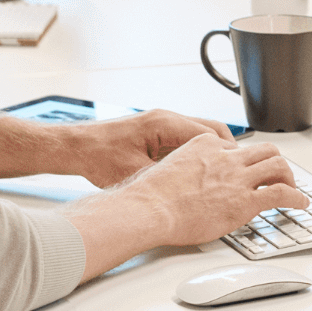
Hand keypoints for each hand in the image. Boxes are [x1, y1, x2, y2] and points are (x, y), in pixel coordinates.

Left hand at [62, 109, 236, 188]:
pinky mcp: (157, 131)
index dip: (226, 154)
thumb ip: (167, 178)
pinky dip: (198, 152)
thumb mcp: (136, 173)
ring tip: (222, 173)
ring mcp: (162, 124)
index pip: (210, 135)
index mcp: (164, 124)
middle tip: (236, 171)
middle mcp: (167, 119)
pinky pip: (187, 138)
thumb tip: (192, 191)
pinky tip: (198, 171)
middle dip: (226, 150)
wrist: (75, 147)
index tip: (236, 169)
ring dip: (213, 151)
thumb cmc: (97, 157)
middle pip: (212, 129)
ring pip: (201, 133)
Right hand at [70, 135, 305, 261]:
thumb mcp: (167, 168)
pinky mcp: (245, 200)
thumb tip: (183, 182)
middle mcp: (226, 157)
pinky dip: (297, 197)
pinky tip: (301, 203)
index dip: (245, 161)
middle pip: (264, 150)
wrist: (149, 209)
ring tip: (292, 188)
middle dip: (275, 162)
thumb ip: (184, 168)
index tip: (248, 169)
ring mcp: (237, 177)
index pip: (236, 148)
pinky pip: (281, 193)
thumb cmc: (149, 196)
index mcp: (206, 145)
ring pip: (278, 166)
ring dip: (289, 177)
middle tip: (279, 174)